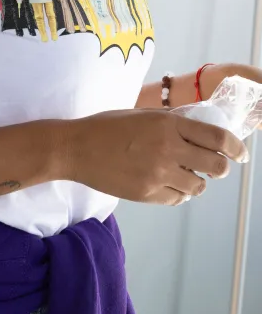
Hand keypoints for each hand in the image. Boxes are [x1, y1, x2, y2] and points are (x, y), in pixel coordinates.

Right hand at [63, 110, 247, 205]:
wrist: (73, 148)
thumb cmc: (104, 128)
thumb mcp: (141, 114)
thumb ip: (171, 122)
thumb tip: (201, 131)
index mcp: (168, 124)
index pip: (218, 139)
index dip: (236, 148)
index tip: (239, 154)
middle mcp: (167, 149)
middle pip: (216, 166)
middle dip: (219, 168)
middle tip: (214, 168)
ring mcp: (157, 173)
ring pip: (199, 186)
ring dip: (197, 182)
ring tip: (184, 176)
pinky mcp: (146, 193)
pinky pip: (177, 198)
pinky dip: (178, 193)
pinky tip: (167, 184)